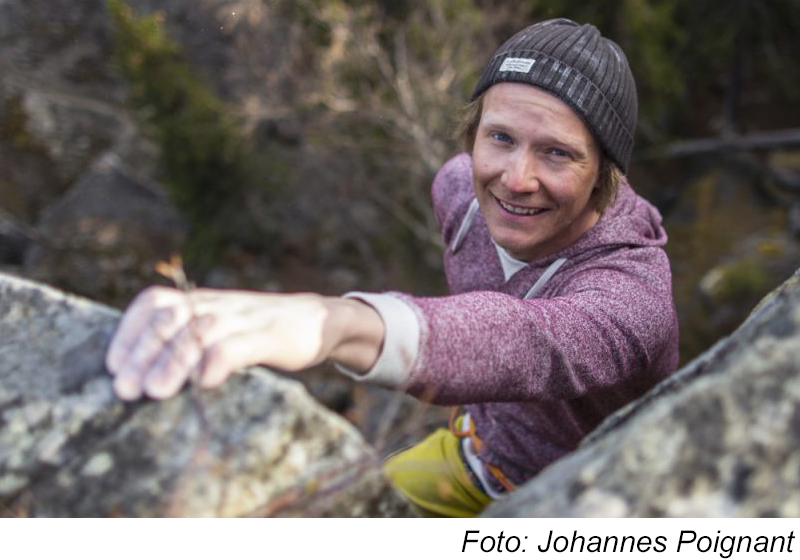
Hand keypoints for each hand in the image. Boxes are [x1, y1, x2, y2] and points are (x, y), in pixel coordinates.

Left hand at [105, 286, 384, 400]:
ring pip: (198, 331)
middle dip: (141, 352)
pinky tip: (204, 384)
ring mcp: (244, 318)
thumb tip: (149, 375)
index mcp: (205, 300)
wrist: (323, 320)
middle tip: (125, 389)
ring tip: (153, 393)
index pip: (155, 301)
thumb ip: (194, 341)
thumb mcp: (227, 327)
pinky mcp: (269, 335)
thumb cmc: (266, 331)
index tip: (113, 365)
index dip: (129, 331)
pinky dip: (215, 364)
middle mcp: (219, 304)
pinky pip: (235, 346)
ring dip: (171, 362)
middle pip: (170, 317)